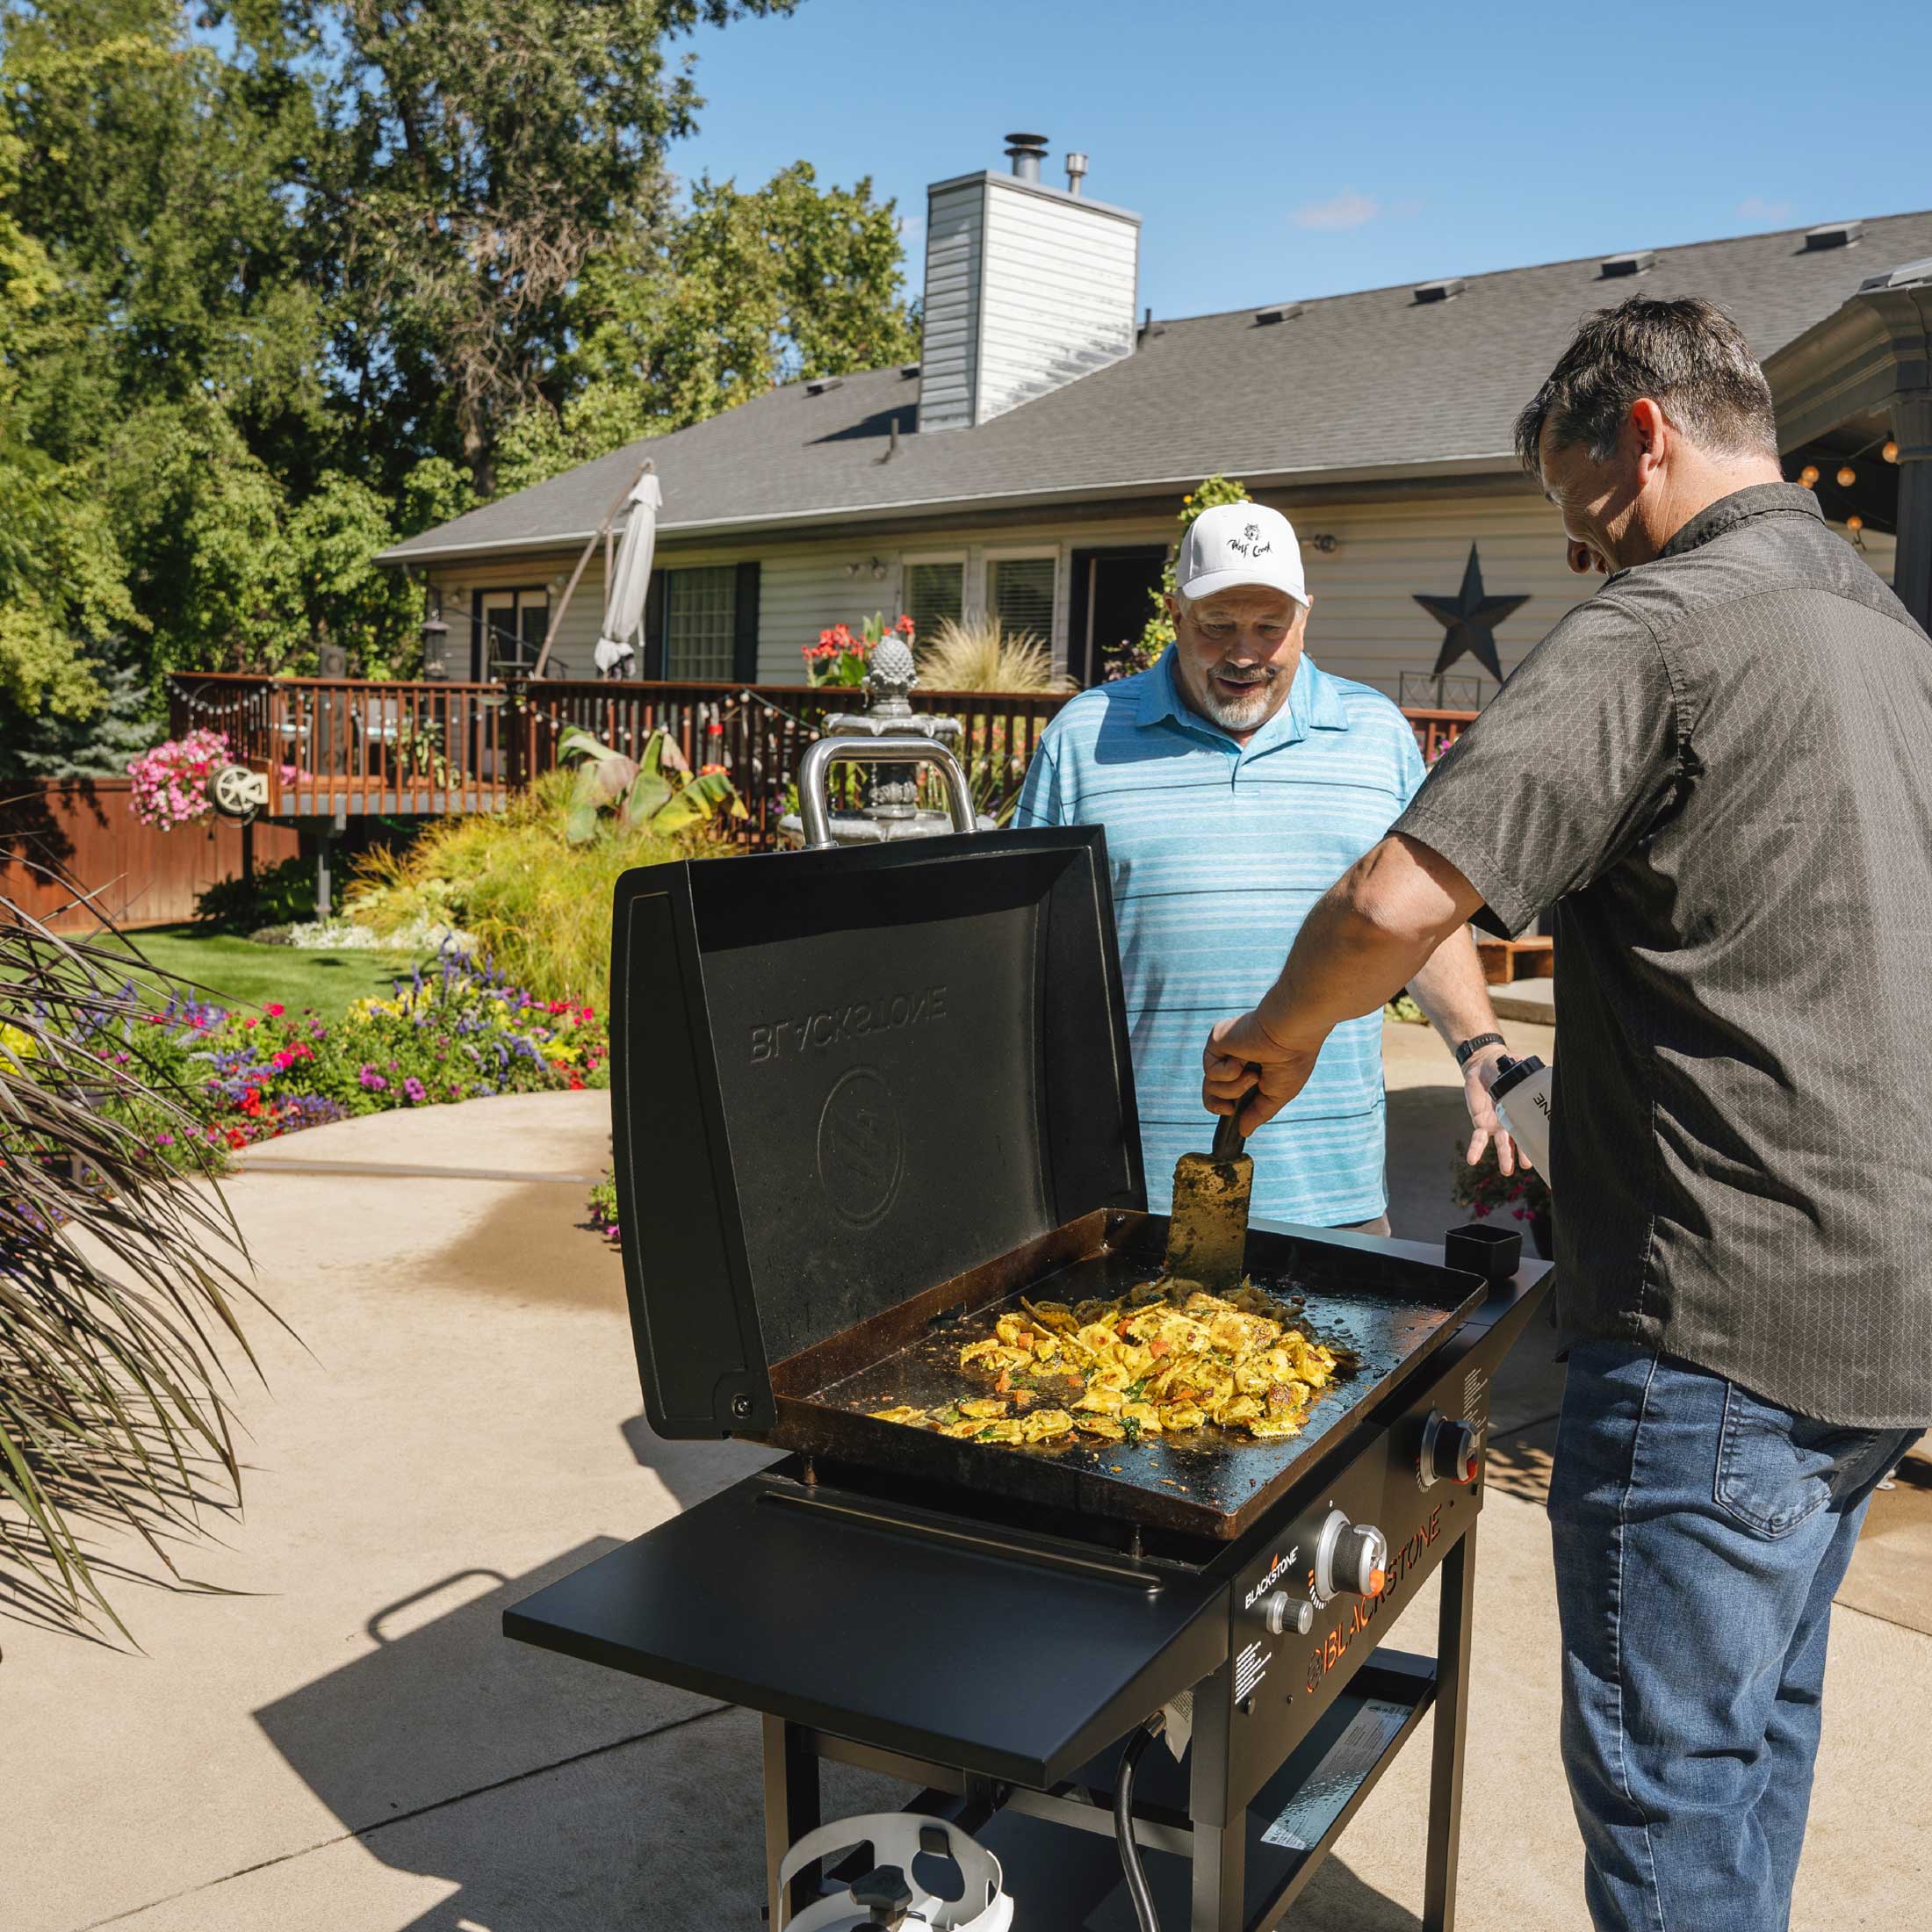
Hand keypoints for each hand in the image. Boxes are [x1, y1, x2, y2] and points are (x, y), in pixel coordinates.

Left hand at [1203, 1007, 1321, 1136]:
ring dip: (1233, 1088)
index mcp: (1251, 1071)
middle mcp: (1235, 1060)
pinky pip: (1211, 1072)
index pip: (1227, 1094)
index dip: (1224, 1107)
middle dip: (1217, 1104)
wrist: (1291, 1033)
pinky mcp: (1216, 1041)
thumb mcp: (1278, 1095)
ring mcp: (1224, 1051)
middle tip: (1230, 1107)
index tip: (1231, 1112)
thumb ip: (1258, 1113)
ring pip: (1210, 1085)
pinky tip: (1243, 1061)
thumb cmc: (1293, 1060)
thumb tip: (1244, 1132)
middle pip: (1210, 1092)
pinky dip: (1229, 1073)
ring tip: (1253, 1075)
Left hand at [1461, 1042, 1527, 1172]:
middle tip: (1528, 1165)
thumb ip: (1526, 1070)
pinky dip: (1476, 1150)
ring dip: (1505, 1157)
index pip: (1534, 1127)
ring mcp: (1497, 1124)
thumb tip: (1535, 1067)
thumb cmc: (1505, 1066)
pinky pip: (1478, 1139)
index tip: (1547, 1150)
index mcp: (1525, 1110)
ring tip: (1508, 1171)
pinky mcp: (1481, 1123)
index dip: (1539, 1139)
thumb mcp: (1518, 1067)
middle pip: (1520, 1141)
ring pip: (1502, 1144)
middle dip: (1524, 1154)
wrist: (1483, 1064)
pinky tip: (1472, 1160)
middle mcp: (1513, 1121)